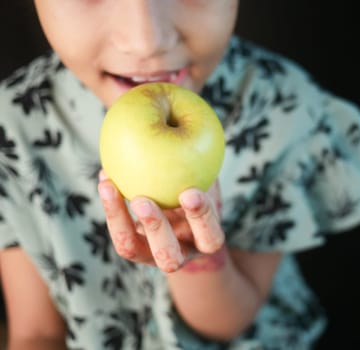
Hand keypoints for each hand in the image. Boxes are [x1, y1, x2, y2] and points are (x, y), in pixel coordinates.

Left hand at [97, 171, 224, 272]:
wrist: (183, 207)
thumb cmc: (201, 184)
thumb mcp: (208, 175)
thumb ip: (203, 161)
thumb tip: (190, 116)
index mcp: (207, 239)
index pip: (209, 236)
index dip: (201, 217)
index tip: (189, 191)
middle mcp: (181, 252)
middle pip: (169, 258)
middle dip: (155, 230)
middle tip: (142, 200)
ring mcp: (151, 253)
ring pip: (132, 250)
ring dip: (119, 219)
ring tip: (109, 186)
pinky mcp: (131, 245)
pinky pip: (116, 231)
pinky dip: (110, 206)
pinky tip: (105, 179)